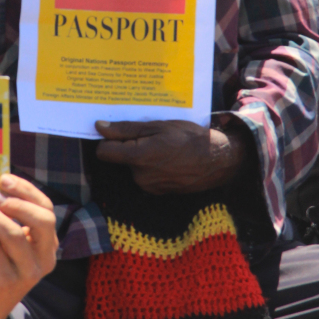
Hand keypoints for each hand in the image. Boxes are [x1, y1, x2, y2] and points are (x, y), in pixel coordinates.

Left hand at [0, 174, 57, 318]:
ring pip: (13, 234)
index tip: (4, 179)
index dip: (27, 191)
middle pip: (43, 221)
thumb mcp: (2, 239)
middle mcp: (44, 259)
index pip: (47, 210)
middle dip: (18, 202)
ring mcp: (27, 272)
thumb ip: (1, 216)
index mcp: (48, 245)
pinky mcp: (5, 280)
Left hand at [95, 119, 248, 195]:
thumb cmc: (189, 138)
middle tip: (151, 135)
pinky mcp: (158, 192)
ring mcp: (149, 186)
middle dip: (130, 146)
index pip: (104, 152)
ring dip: (143, 156)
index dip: (107, 139)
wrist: (218, 161)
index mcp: (139, 157)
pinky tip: (169, 158)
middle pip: (121, 158)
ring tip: (163, 146)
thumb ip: (126, 129)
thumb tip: (99, 127)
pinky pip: (146, 175)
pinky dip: (152, 166)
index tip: (116, 130)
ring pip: (134, 166)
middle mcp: (140, 176)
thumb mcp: (158, 126)